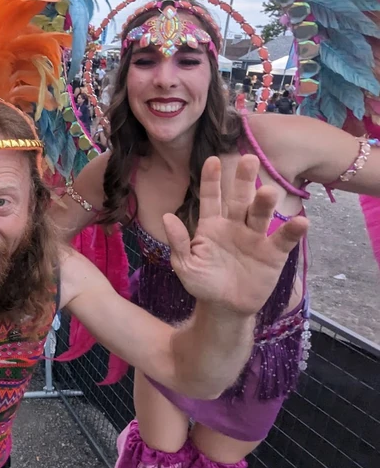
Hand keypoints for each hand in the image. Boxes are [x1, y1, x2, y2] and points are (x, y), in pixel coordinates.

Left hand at [163, 155, 307, 316]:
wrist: (224, 308)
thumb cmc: (202, 283)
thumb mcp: (185, 265)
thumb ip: (178, 242)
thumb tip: (166, 217)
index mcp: (211, 225)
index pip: (211, 198)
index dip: (212, 180)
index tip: (212, 160)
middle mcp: (234, 226)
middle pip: (240, 199)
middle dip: (243, 180)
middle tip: (249, 159)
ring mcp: (255, 238)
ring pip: (260, 215)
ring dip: (265, 203)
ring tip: (268, 192)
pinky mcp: (273, 254)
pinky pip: (283, 240)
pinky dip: (292, 231)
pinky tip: (301, 222)